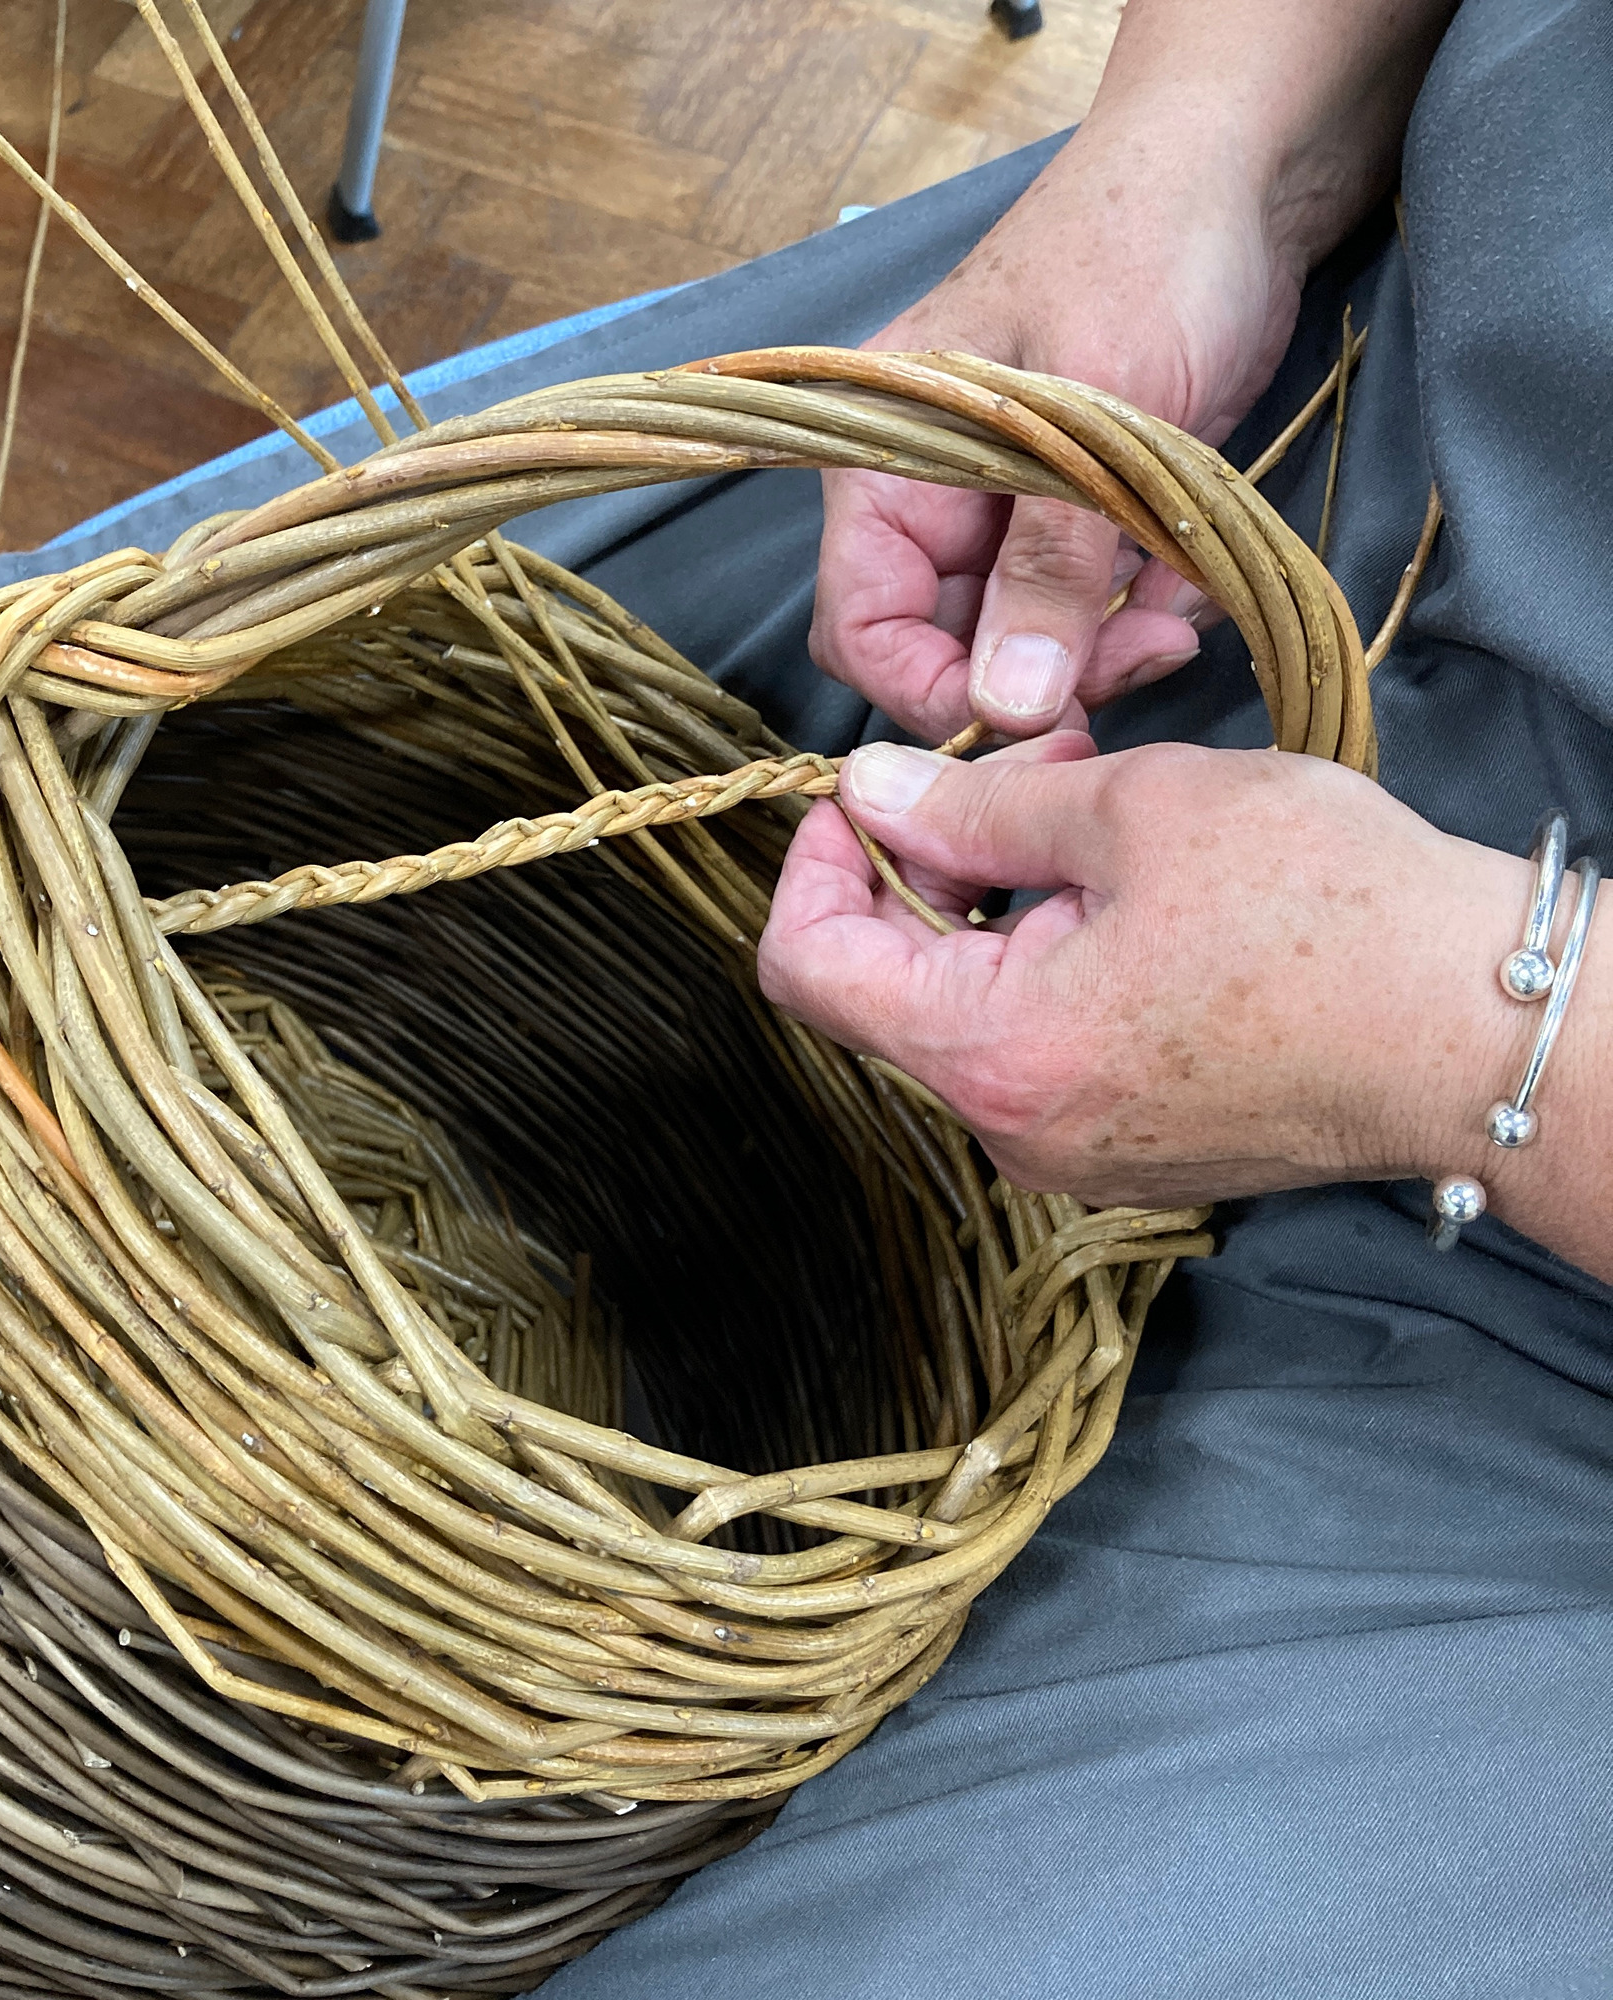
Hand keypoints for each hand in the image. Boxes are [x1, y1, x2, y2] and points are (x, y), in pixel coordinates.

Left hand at [758, 739, 1540, 1210]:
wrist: (1482, 1028)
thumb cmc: (1332, 915)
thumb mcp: (1135, 811)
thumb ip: (975, 805)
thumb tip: (869, 792)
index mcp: (990, 1053)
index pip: (806, 969)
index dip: (816, 866)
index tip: (870, 797)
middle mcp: (1011, 1131)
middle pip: (886, 990)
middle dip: (929, 867)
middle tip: (1021, 772)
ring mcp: (1069, 1152)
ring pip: (966, 1013)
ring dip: (997, 907)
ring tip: (1093, 819)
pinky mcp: (1126, 1150)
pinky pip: (1036, 1050)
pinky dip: (1047, 965)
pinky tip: (1127, 899)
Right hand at [811, 118, 1310, 742]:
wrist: (1244, 168)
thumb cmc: (1142, 247)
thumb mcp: (1093, 412)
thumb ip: (1048, 566)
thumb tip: (1011, 708)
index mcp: (887, 468)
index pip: (864, 633)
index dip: (932, 694)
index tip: (1029, 719)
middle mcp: (933, 502)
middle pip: (950, 651)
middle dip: (1041, 675)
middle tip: (1139, 659)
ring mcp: (1008, 511)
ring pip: (1028, 642)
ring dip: (1105, 647)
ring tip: (1178, 609)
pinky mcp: (1080, 515)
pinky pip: (1092, 608)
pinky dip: (1142, 610)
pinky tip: (1190, 571)